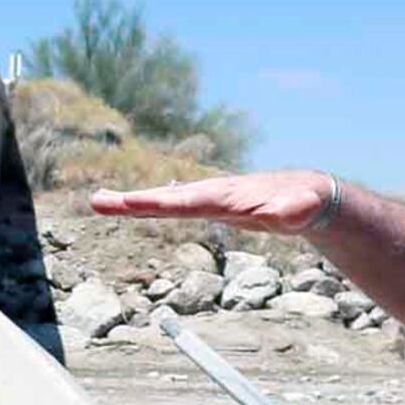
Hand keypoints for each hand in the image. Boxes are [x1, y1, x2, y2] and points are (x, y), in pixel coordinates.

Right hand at [87, 169, 335, 234]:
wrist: (308, 193)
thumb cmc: (305, 203)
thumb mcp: (304, 210)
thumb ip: (294, 210)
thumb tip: (289, 211)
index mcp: (226, 197)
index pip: (188, 202)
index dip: (160, 203)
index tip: (131, 203)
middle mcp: (211, 193)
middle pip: (166, 198)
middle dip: (132, 201)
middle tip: (97, 201)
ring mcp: (208, 198)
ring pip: (165, 199)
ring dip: (132, 201)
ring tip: (98, 201)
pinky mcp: (209, 205)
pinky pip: (173, 206)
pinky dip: (149, 205)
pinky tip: (130, 205)